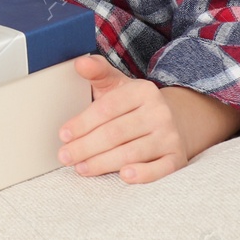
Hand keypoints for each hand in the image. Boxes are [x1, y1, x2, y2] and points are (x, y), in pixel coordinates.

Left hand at [57, 54, 190, 183]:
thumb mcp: (116, 84)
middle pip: (116, 133)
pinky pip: (160, 169)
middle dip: (86, 146)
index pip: (107, 108)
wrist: (170, 122)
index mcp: (143, 91)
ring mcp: (170, 136)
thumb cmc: (132, 106)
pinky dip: (143, 174)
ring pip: (132, 153)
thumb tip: (80, 63)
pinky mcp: (177, 158)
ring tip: (81, 168)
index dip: (83, 123)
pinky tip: (124, 176)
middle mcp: (160, 112)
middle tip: (65, 156)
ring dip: (103, 163)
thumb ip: (97, 72)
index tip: (63, 135)